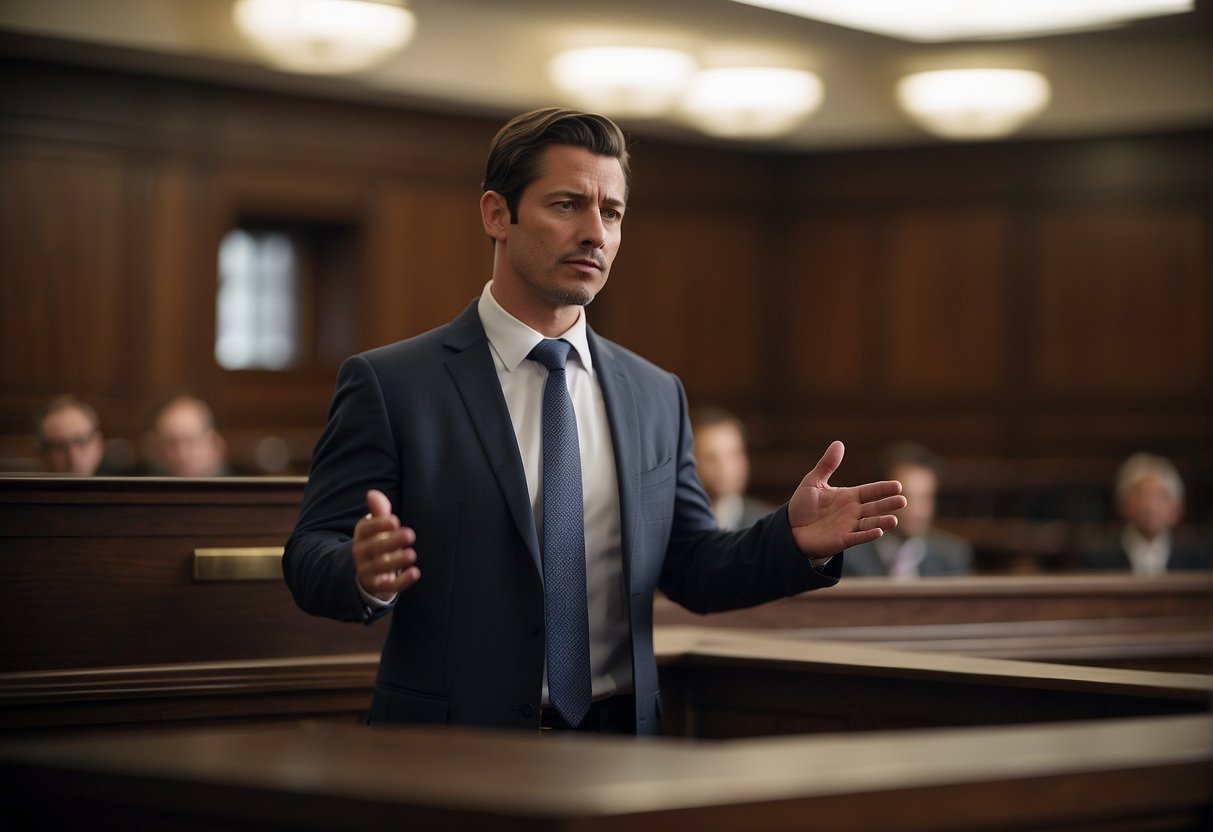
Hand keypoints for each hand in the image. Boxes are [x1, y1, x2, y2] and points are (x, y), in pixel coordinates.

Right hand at [352, 489, 419, 600]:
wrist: (367, 570)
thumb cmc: (377, 541)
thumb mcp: (376, 526)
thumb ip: (378, 511)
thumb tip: (372, 493)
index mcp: (362, 535)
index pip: (366, 529)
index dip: (378, 525)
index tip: (394, 521)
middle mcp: (361, 553)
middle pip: (374, 548)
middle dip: (391, 541)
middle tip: (410, 535)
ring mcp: (367, 570)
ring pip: (379, 567)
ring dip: (396, 561)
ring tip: (411, 554)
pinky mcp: (377, 585)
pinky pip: (388, 586)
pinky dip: (401, 581)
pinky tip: (415, 573)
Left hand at [788, 441, 906, 557]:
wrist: (790, 528)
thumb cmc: (803, 506)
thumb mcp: (813, 481)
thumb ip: (827, 464)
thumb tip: (838, 443)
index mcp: (849, 497)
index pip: (870, 491)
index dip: (883, 489)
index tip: (898, 486)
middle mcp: (853, 512)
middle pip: (875, 507)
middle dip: (888, 504)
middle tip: (903, 501)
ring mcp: (848, 527)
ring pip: (870, 524)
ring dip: (882, 522)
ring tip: (894, 520)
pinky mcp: (841, 540)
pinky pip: (857, 538)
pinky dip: (867, 535)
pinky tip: (878, 532)